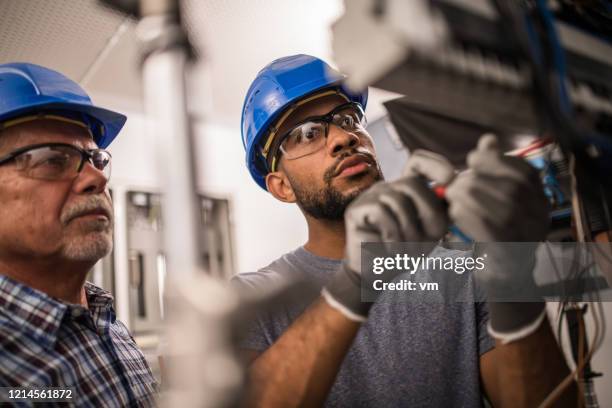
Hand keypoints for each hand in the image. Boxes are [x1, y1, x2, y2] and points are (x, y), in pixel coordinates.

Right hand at [323, 150, 453, 320]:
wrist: (375, 276)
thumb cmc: (404, 252)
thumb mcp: (430, 233)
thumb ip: (442, 213)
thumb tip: (457, 194)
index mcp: (406, 190)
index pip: (418, 161)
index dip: (435, 165)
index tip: (450, 180)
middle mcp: (387, 188)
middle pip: (412, 183)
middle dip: (427, 212)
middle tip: (430, 238)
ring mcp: (369, 196)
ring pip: (397, 201)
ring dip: (409, 232)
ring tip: (407, 251)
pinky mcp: (356, 210)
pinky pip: (382, 213)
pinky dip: (393, 236)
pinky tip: (392, 250)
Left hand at [445, 134, 549, 341]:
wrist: (505, 275)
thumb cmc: (496, 228)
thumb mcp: (499, 197)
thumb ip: (494, 168)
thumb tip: (488, 140)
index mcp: (540, 199)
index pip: (524, 172)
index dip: (496, 160)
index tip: (472, 158)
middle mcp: (540, 216)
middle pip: (509, 189)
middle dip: (475, 180)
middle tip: (454, 183)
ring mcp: (527, 236)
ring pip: (496, 207)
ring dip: (466, 197)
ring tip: (451, 196)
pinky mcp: (507, 252)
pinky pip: (487, 228)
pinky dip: (467, 216)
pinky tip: (454, 212)